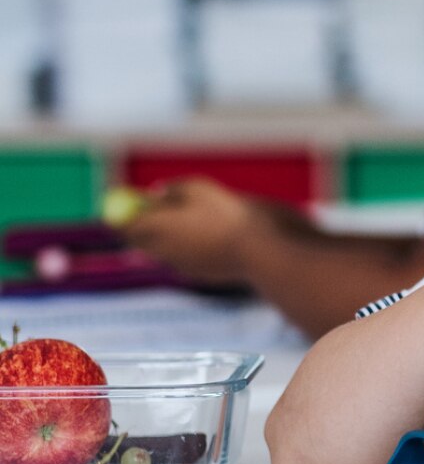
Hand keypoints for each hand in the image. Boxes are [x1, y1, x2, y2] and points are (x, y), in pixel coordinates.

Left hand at [123, 178, 274, 283]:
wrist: (256, 249)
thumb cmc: (227, 213)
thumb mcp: (199, 188)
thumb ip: (172, 189)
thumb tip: (156, 193)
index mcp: (157, 227)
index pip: (125, 224)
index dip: (125, 214)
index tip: (130, 204)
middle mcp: (161, 250)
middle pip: (140, 242)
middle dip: (143, 227)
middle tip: (156, 213)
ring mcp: (178, 265)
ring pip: (162, 251)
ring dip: (167, 238)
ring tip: (196, 223)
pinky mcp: (196, 275)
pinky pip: (182, 260)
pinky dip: (188, 250)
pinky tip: (212, 240)